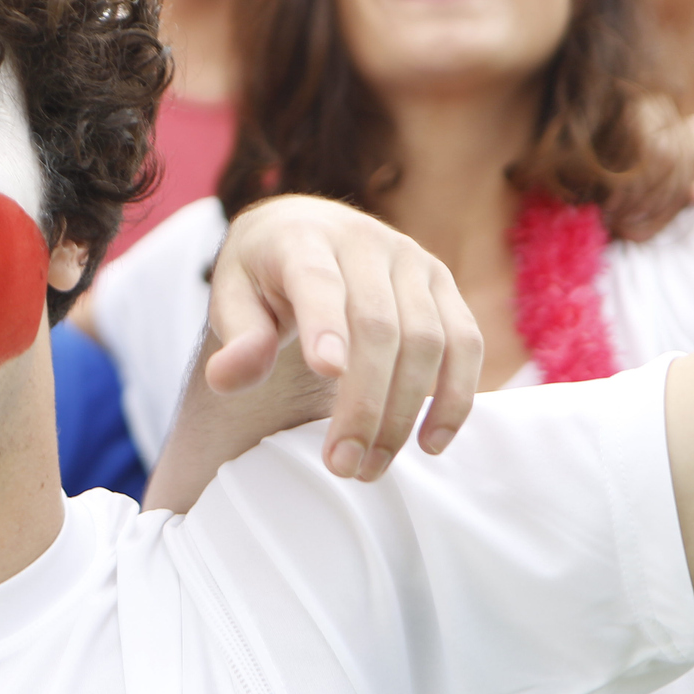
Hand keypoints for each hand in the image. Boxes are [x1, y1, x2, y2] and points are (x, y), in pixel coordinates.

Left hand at [203, 196, 482, 480]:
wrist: (303, 226)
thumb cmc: (263, 274)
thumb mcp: (232, 296)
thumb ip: (236, 337)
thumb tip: (227, 378)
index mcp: (302, 238)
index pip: (317, 280)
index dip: (325, 324)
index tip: (326, 374)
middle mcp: (364, 241)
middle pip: (378, 325)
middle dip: (364, 403)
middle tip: (343, 466)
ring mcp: (411, 259)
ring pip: (426, 340)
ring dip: (404, 412)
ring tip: (371, 466)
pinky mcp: (442, 283)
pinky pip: (465, 343)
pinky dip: (455, 397)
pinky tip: (429, 443)